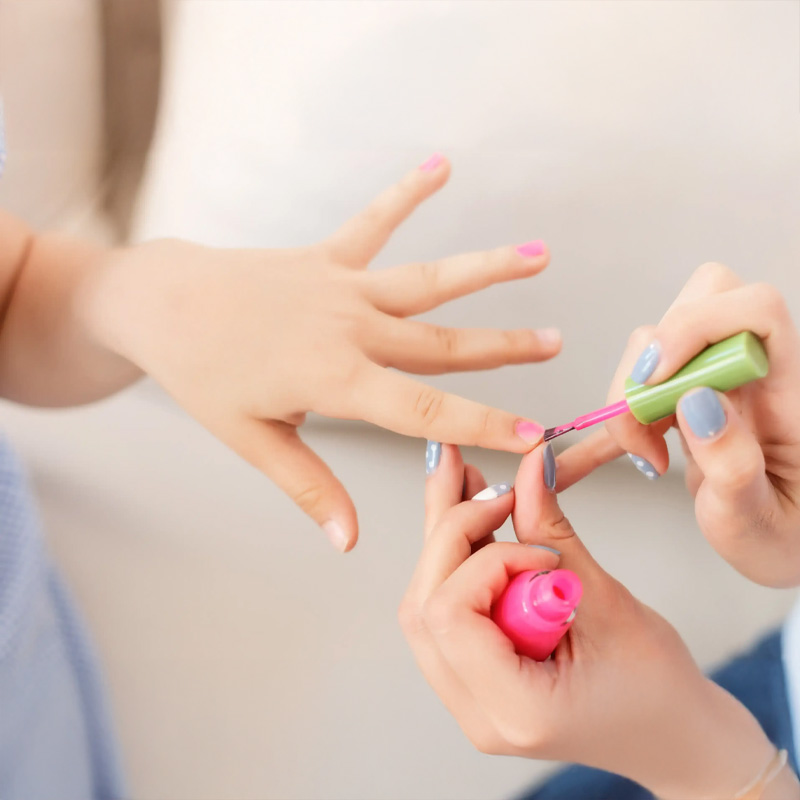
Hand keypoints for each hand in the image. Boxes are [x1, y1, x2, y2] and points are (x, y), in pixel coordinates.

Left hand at [78, 156, 557, 550]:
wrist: (160, 305)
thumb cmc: (203, 376)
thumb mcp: (251, 440)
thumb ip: (308, 487)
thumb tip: (348, 541)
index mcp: (335, 379)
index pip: (424, 411)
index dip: (483, 423)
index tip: (533, 434)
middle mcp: (350, 328)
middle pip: (442, 344)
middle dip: (504, 348)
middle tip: (556, 343)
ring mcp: (341, 286)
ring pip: (427, 281)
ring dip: (485, 269)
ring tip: (538, 254)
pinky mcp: (326, 257)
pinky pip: (373, 223)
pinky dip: (406, 193)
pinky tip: (441, 164)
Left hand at [400, 443, 781, 798]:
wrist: (674, 737)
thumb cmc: (659, 687)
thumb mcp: (611, 603)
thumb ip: (556, 533)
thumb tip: (529, 466)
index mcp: (514, 710)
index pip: (451, 615)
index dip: (486, 559)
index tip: (541, 547)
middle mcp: (476, 712)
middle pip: (424, 605)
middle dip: (451, 532)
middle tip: (487, 483)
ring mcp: (468, 698)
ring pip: (425, 603)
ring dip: (446, 539)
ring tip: (468, 482)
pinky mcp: (473, 677)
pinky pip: (446, 611)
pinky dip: (457, 560)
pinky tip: (475, 516)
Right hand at [561, 263, 799, 586]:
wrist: (782, 543)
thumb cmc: (784, 535)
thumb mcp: (758, 520)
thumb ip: (732, 464)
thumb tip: (696, 399)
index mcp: (787, 388)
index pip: (753, 310)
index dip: (696, 327)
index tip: (656, 382)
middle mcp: (750, 372)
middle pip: (696, 307)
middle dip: (650, 360)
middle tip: (646, 423)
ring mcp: (716, 382)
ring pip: (655, 343)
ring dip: (630, 395)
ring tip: (645, 453)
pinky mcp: (685, 399)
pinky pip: (638, 387)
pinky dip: (611, 418)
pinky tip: (600, 457)